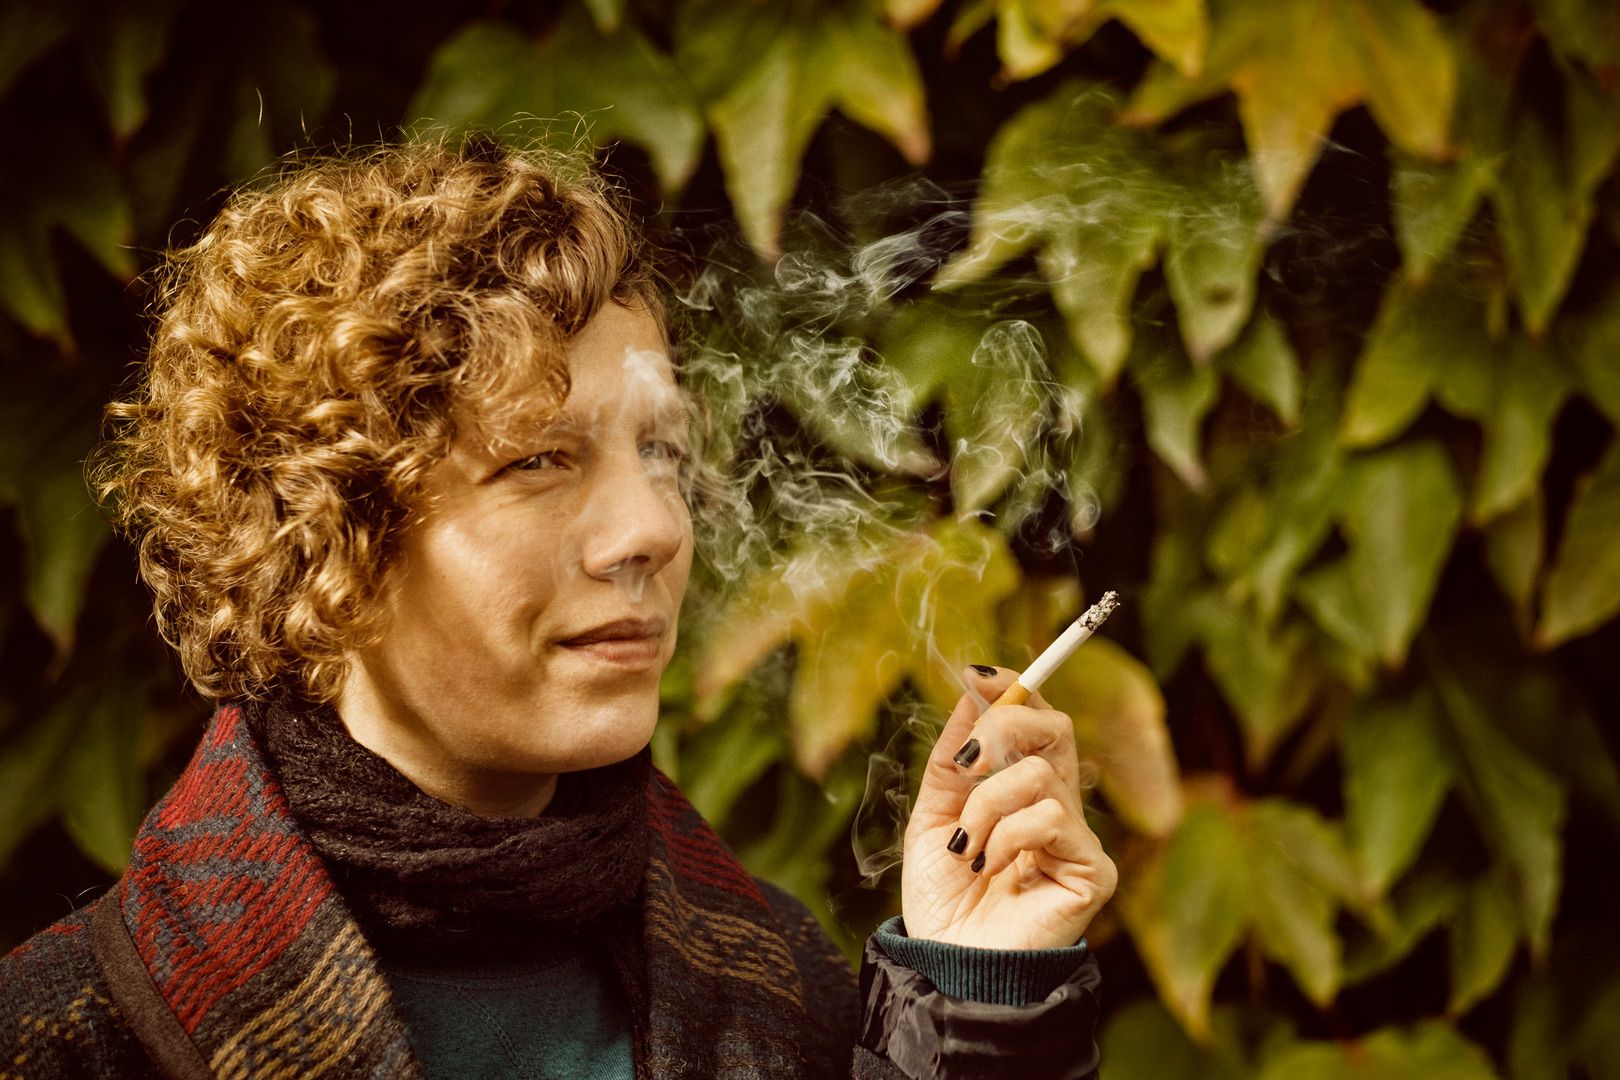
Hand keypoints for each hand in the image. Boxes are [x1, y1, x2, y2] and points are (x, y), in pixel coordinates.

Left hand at [900, 665, 1116, 949]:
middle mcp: (1058, 806)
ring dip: (984, 805)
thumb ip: (954, 755)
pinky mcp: (1092, 870)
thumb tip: (975, 686)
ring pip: (1038, 774)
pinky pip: (1050, 816)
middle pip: (1056, 727)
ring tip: (967, 848)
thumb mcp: (933, 813)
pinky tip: (990, 868)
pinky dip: (1005, 836)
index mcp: (1023, 789)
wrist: (947, 962)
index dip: (1016, 687)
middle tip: (965, 767)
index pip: (1038, 720)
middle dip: (1003, 728)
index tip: (976, 673)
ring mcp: (1078, 837)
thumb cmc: (942, 897)